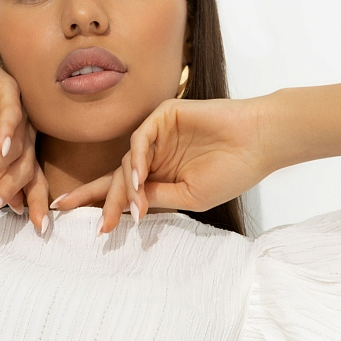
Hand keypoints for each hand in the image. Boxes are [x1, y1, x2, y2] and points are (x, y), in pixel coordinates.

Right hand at [0, 27, 50, 232]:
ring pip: (18, 149)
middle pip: (27, 168)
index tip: (36, 228)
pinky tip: (0, 150)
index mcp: (18, 152)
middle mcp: (25, 136)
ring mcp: (20, 115)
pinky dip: (6, 134)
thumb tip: (13, 203)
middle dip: (13, 191)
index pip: (31, 181)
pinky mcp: (10, 92)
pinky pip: (13, 116)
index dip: (35, 202)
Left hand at [51, 96, 268, 231]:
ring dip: (125, 189)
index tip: (81, 225)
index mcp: (160, 177)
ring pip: (126, 163)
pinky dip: (137, 161)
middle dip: (101, 201)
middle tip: (88, 221)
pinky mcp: (164, 115)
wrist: (259, 142)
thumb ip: (157, 199)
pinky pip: (139, 140)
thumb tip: (127, 207)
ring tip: (129, 210)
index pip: (124, 192)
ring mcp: (157, 135)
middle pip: (117, 179)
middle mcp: (155, 156)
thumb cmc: (232, 172)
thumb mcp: (190, 197)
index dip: (101, 206)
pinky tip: (140, 180)